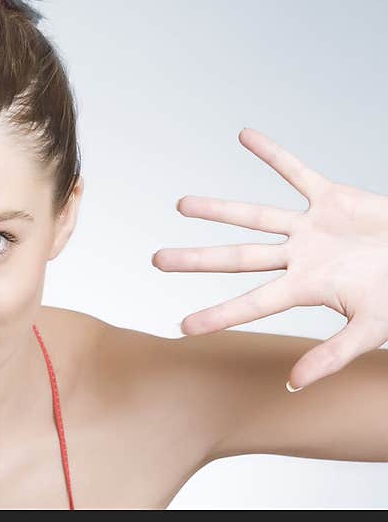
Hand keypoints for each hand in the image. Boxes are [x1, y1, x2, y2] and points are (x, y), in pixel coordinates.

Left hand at [151, 128, 387, 390]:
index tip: (182, 328)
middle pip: (238, 257)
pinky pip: (297, 171)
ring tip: (181, 205)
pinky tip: (245, 136)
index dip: (219, 317)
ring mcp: (311, 227)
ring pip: (255, 216)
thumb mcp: (371, 330)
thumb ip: (332, 356)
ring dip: (219, 209)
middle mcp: (299, 257)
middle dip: (197, 260)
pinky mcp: (331, 198)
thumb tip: (291, 385)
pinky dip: (274, 155)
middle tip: (155, 261)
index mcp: (306, 289)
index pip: (252, 305)